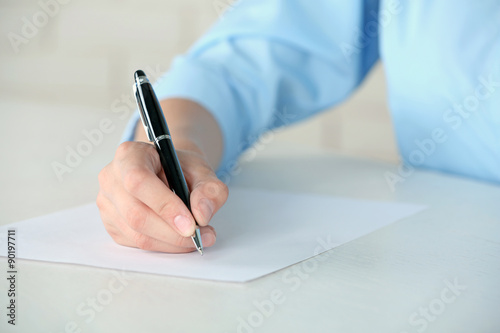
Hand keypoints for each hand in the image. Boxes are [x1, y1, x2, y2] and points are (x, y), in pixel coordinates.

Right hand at [97, 141, 227, 252]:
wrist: (170, 173)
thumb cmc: (181, 169)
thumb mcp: (203, 171)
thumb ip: (209, 190)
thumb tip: (202, 215)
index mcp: (130, 154)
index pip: (138, 181)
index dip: (165, 206)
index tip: (191, 224)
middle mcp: (112, 177)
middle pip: (136, 214)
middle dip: (173, 232)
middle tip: (202, 235)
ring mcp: (108, 202)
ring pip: (137, 234)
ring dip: (172, 242)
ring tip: (198, 237)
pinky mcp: (112, 224)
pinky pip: (136, 244)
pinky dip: (164, 246)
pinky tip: (179, 238)